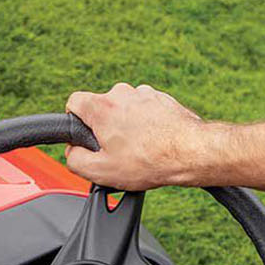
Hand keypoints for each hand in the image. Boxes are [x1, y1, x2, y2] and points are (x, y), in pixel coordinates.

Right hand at [65, 83, 212, 190]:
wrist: (192, 152)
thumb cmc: (149, 161)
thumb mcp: (100, 171)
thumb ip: (74, 160)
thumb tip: (72, 151)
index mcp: (102, 106)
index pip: (74, 102)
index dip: (75, 121)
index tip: (86, 137)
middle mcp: (123, 93)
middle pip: (102, 107)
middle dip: (105, 127)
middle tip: (118, 151)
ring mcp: (145, 94)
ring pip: (126, 109)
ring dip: (128, 126)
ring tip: (140, 149)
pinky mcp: (163, 99)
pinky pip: (146, 110)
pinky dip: (148, 124)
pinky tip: (155, 143)